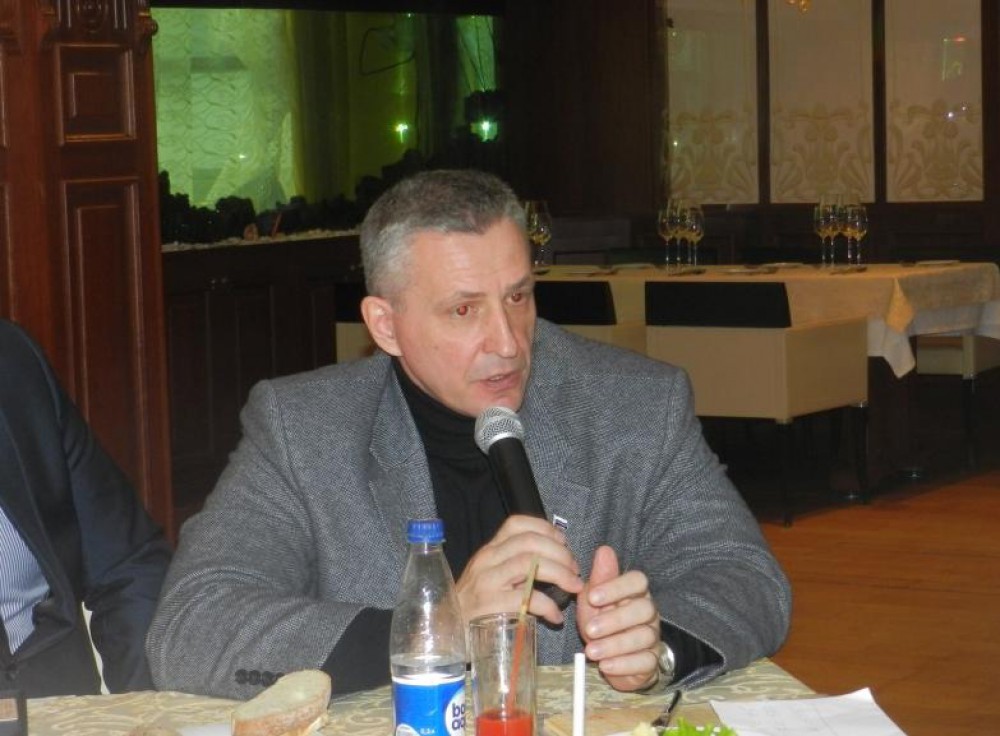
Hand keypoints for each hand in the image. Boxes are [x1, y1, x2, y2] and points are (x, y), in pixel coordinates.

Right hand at [455, 515, 583, 626]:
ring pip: (530, 563)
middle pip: (530, 542)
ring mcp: (487, 582)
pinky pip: (526, 598)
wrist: (445, 633)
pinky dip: (548, 605)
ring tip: (573, 587)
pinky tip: (555, 616)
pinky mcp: (490, 607)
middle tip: (575, 570)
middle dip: (560, 553)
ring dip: (560, 573)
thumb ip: (513, 565)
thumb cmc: (474, 607)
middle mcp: (487, 561)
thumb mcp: (488, 576)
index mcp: (490, 550)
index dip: (546, 528)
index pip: (516, 524)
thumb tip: (554, 560)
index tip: (563, 542)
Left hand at [577, 545, 660, 691]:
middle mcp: (648, 612)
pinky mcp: (651, 661)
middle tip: (589, 629)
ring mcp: (652, 637)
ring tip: (592, 652)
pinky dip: (624, 665)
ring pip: (644, 636)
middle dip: (615, 619)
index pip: (638, 581)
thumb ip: (599, 578)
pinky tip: (606, 665)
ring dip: (615, 645)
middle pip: (644, 609)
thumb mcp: (593, 600)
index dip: (617, 587)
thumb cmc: (601, 621)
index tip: (592, 597)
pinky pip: (645, 662)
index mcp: (635, 592)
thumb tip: (604, 550)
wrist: (610, 657)